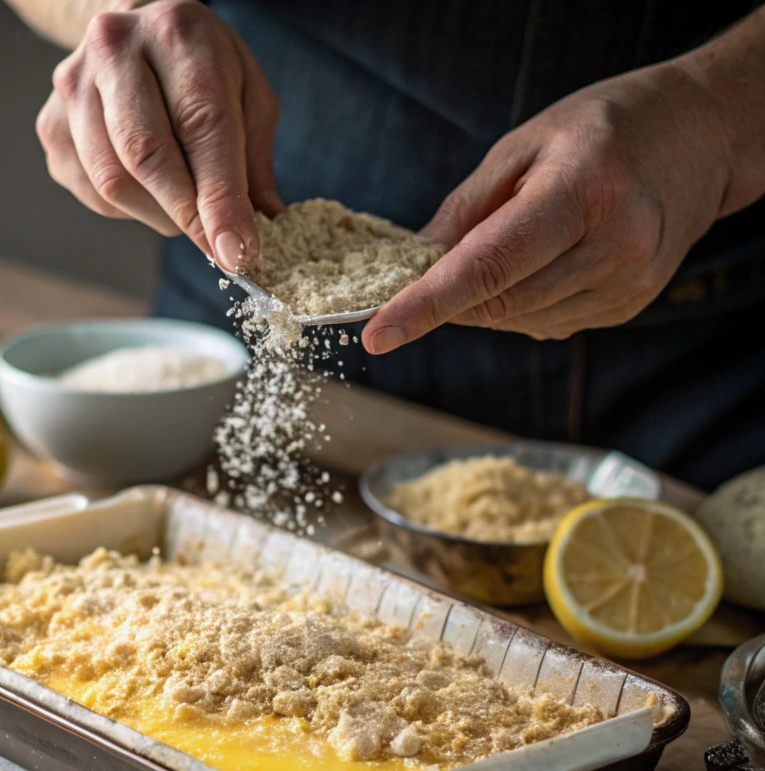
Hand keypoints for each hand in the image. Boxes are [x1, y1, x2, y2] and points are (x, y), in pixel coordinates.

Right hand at [36, 0, 282, 270]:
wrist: (136, 32)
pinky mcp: (52, 126)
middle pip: (146, 156)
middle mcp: (116, 50)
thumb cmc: (200, 68)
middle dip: (187, 216)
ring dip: (160, 215)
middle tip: (217, 249)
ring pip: (115, 183)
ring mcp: (74, 88)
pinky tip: (149, 189)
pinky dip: (131, 209)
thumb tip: (262, 219)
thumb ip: (254, 158)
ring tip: (186, 206)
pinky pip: (95, 194)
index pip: (200, 127)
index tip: (236, 252)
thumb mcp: (248, 93)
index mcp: (177, 34)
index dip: (219, 199)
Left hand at [361, 61, 738, 350]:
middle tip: (433, 270)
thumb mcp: (525, 145)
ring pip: (517, 322)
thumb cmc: (604, 130)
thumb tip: (414, 266)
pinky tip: (540, 265)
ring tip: (510, 247)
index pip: (487, 267)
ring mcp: (627, 284)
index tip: (377, 334)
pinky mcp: (627, 307)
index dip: (425, 306)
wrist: (700, 139)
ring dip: (486, 300)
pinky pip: (545, 325)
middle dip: (450, 298)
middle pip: (497, 304)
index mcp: (584, 191)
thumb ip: (466, 210)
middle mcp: (614, 245)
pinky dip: (520, 305)